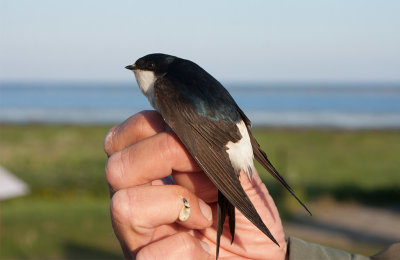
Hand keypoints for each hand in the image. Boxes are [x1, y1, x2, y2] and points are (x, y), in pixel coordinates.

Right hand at [104, 110, 286, 258]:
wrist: (257, 259)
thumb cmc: (245, 219)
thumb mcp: (238, 177)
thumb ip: (215, 151)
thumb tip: (192, 126)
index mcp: (149, 175)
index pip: (122, 139)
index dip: (152, 128)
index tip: (191, 141)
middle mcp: (136, 201)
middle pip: (116, 166)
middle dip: (164, 157)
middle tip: (202, 178)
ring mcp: (136, 237)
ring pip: (125, 206)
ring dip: (177, 204)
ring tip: (205, 217)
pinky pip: (154, 254)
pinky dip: (189, 250)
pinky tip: (203, 251)